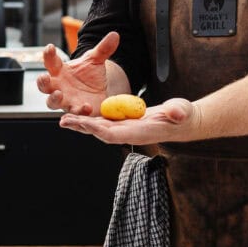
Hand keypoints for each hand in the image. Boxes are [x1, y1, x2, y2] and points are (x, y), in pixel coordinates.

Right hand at [36, 32, 119, 114]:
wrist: (98, 91)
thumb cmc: (89, 74)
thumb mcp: (96, 60)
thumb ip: (103, 49)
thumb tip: (115, 35)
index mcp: (60, 71)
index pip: (50, 61)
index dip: (48, 54)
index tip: (50, 47)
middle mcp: (58, 86)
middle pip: (43, 85)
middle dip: (42, 82)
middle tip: (44, 77)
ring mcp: (65, 100)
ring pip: (52, 103)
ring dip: (53, 99)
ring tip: (58, 94)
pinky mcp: (75, 110)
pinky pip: (73, 113)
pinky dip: (78, 111)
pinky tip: (87, 106)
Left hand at [60, 98, 198, 145]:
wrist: (181, 121)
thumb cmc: (182, 116)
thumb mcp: (182, 111)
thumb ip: (179, 112)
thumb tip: (177, 113)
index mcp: (140, 132)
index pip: (116, 134)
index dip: (100, 130)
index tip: (86, 124)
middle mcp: (129, 133)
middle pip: (101, 133)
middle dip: (84, 128)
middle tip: (65, 121)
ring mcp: (126, 128)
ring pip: (100, 128)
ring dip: (82, 124)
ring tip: (65, 119)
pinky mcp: (124, 122)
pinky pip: (104, 122)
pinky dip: (90, 118)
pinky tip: (78, 114)